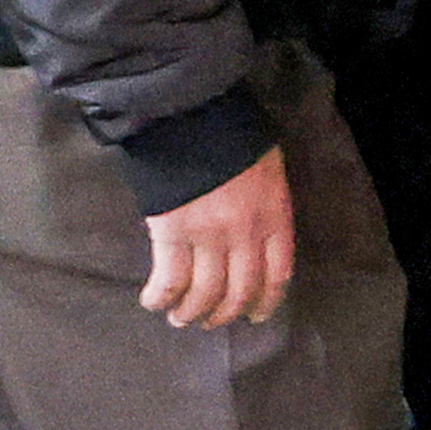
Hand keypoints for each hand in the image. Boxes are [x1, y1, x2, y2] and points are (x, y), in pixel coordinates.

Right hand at [140, 145, 296, 329]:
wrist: (191, 108)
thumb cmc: (231, 132)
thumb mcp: (267, 166)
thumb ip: (266, 204)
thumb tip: (256, 237)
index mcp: (274, 215)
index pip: (277, 274)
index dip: (266, 302)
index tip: (255, 316)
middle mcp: (245, 233)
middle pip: (240, 290)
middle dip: (224, 313)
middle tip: (210, 322)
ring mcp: (209, 235)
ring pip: (205, 293)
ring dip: (192, 313)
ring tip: (180, 319)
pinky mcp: (172, 231)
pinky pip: (170, 279)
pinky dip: (160, 297)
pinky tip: (153, 301)